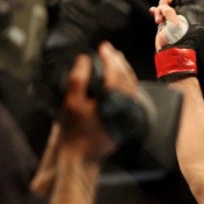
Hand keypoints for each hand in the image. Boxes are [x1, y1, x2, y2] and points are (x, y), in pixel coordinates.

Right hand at [57, 42, 139, 159]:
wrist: (81, 156)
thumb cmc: (74, 130)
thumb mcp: (71, 102)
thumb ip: (78, 79)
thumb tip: (84, 59)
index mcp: (113, 100)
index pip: (115, 73)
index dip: (110, 58)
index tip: (104, 47)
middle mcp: (126, 107)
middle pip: (127, 79)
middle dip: (120, 62)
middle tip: (111, 50)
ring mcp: (129, 114)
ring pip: (132, 88)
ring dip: (125, 73)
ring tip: (116, 60)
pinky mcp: (128, 121)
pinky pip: (131, 97)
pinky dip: (126, 85)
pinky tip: (120, 81)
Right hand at [150, 0, 203, 79]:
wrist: (170, 52)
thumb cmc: (177, 39)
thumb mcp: (175, 24)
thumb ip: (169, 12)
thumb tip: (163, 9)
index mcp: (190, 13)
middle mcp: (184, 14)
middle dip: (165, 3)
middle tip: (161, 12)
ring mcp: (175, 18)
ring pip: (165, 5)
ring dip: (159, 11)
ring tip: (158, 21)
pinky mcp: (167, 22)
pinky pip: (161, 12)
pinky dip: (157, 12)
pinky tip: (153, 13)